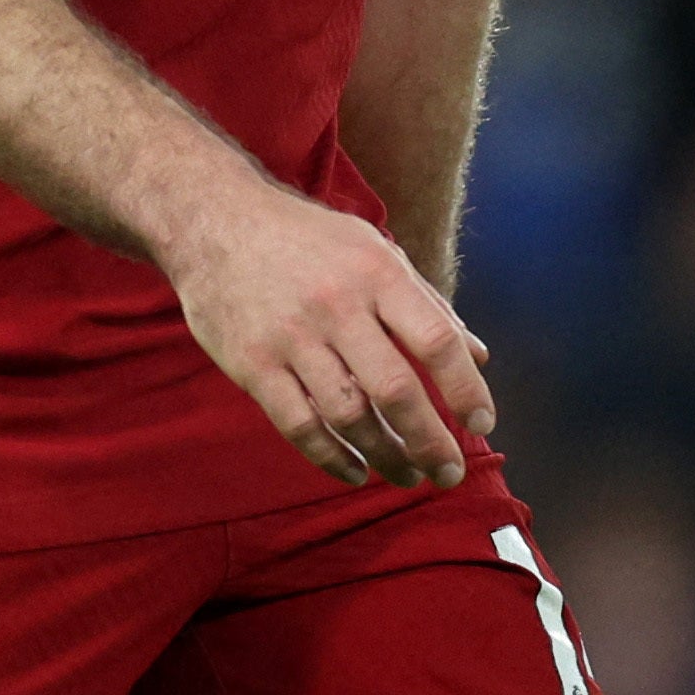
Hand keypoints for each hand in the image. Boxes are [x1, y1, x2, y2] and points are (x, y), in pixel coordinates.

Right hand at [151, 167, 493, 490]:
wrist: (213, 219)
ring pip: (348, 416)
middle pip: (395, 390)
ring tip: (407, 475)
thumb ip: (426, 304)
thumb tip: (478, 358)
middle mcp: (335, 305)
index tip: (481, 423)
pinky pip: (298, 425)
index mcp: (375, 273)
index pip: (435, 341)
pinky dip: (332, 458)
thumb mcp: (372, 250)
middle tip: (449, 471)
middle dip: (430, 442)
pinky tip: (356, 471)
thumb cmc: (305, 238)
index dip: (465, 389)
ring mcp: (290, 336)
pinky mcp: (251, 363)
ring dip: (386, 456)